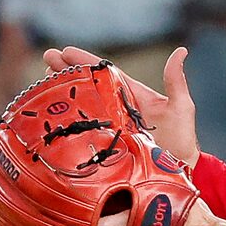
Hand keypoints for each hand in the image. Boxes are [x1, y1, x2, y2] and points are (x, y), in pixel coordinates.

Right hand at [44, 44, 198, 163]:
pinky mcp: (104, 145)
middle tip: (46, 59)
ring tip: (44, 79)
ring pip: (81, 105)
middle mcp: (116, 108)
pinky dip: (66, 122)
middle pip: (87, 84)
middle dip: (66, 70)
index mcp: (131, 95)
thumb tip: (181, 51)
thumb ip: (176, 81)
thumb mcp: (180, 108)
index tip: (65, 51)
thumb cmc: (181, 141)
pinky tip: (50, 116)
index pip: (105, 73)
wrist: (179, 174)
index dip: (85, 60)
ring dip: (62, 91)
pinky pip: (82, 131)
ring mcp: (108, 127)